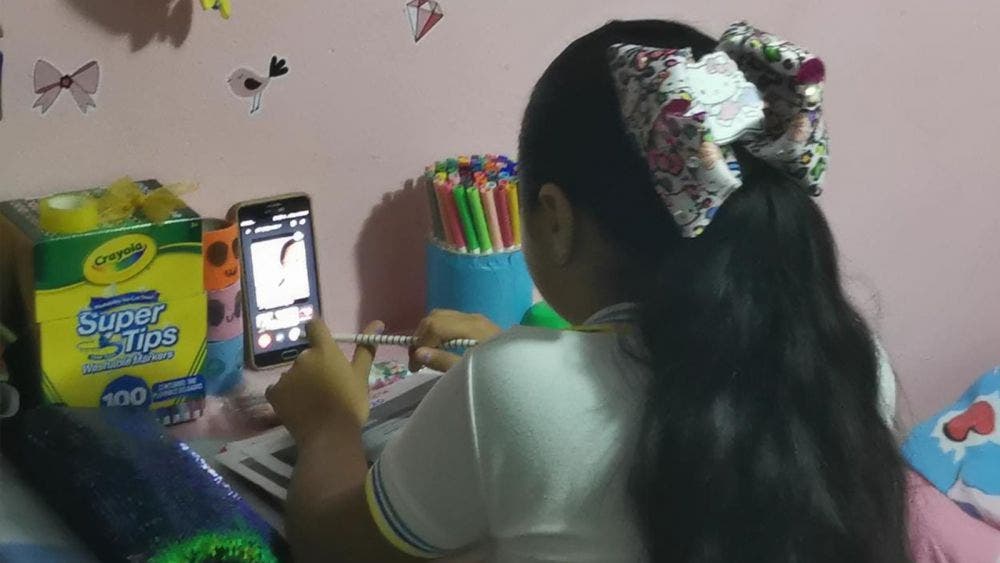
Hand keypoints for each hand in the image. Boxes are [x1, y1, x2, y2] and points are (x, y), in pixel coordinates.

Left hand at [266, 319, 381, 442]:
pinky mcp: (273, 392)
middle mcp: (302, 358)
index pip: (314, 326)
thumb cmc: (350, 405)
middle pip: (306, 355)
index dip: (317, 333)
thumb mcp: (361, 376)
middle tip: (326, 387)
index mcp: (324, 351)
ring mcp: (285, 375)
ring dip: (300, 381)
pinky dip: (287, 395)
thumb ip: (366, 349)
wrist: (330, 437)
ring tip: (313, 401)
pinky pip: (280, 388)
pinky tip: (299, 408)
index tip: (324, 345)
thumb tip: (377, 323)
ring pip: (293, 373)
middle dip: (314, 367)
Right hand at [408, 310, 500, 371]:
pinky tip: (441, 348)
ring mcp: (476, 319)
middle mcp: (472, 318)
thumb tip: (418, 352)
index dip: (419, 342)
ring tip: (427, 354)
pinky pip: (451, 320)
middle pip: (435, 316)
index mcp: (471, 328)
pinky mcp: (478, 323)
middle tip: (417, 360)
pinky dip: (439, 331)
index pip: (435, 325)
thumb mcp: (469, 371)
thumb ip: (443, 361)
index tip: (415, 365)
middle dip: (421, 336)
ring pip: (442, 316)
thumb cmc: (499, 374)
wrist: (526, 370)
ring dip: (429, 332)